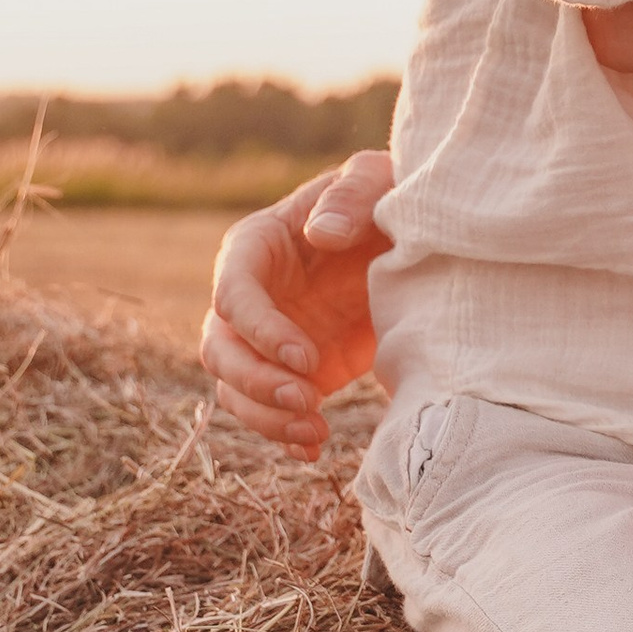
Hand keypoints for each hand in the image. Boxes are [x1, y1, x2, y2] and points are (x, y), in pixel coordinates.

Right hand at [199, 150, 394, 457]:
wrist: (412, 248)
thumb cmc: (385, 201)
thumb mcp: (377, 182)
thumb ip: (352, 196)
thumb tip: (320, 234)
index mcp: (254, 247)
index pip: (233, 294)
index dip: (261, 331)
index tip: (306, 357)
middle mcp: (247, 297)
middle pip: (220, 349)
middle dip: (256, 382)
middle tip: (308, 403)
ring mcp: (265, 340)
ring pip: (234, 389)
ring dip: (266, 418)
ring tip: (315, 433)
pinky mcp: (291, 373)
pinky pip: (266, 412)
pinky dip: (282, 436)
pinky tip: (313, 450)